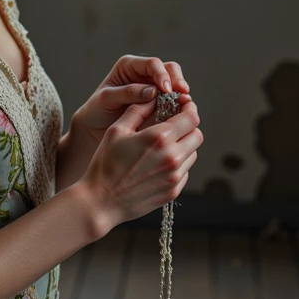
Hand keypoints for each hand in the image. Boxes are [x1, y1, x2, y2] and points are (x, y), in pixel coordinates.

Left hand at [71, 55, 191, 152]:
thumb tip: (153, 91)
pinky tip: (182, 113)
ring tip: (185, 104)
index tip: (166, 89)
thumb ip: (128, 93)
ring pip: (175, 83)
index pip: (152, 63)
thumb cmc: (97, 109)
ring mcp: (153, 87)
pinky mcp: (159, 102)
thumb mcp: (106, 99)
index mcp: (129, 65)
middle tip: (182, 94)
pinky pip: (173, 99)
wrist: (94, 126)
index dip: (162, 74)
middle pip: (169, 69)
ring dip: (181, 93)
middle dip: (177, 80)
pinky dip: (179, 105)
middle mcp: (144, 73)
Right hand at [78, 93, 202, 237]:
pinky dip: (177, 164)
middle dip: (188, 127)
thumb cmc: (105, 164)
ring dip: (184, 146)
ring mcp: (174, 176)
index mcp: (159, 138)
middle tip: (174, 125)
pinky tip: (158, 164)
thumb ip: (137, 110)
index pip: (191, 117)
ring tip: (163, 146)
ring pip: (193, 154)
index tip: (183, 105)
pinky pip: (185, 171)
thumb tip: (153, 97)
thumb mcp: (117, 130)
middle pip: (197, 135)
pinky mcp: (173, 191)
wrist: (101, 201)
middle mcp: (172, 157)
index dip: (189, 108)